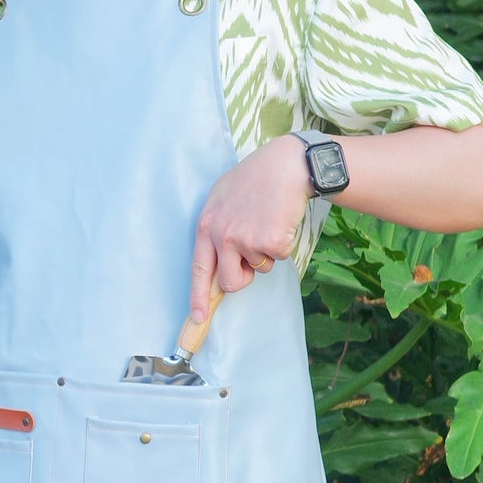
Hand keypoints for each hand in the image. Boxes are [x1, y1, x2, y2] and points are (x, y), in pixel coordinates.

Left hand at [190, 134, 312, 316]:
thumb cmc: (255, 178)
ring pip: (259, 269)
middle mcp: (222, 235)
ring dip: (266, 253)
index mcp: (207, 225)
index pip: (199, 269)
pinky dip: (283, 244)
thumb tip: (218, 261)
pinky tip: (280, 221)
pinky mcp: (271, 241)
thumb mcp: (221, 199)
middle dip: (244, 277)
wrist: (285, 165)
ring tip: (267, 223)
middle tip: (253, 256)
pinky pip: (279, 258)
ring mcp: (246, 239)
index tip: (198, 317)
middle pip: (231, 282)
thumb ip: (216, 229)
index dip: (198, 296)